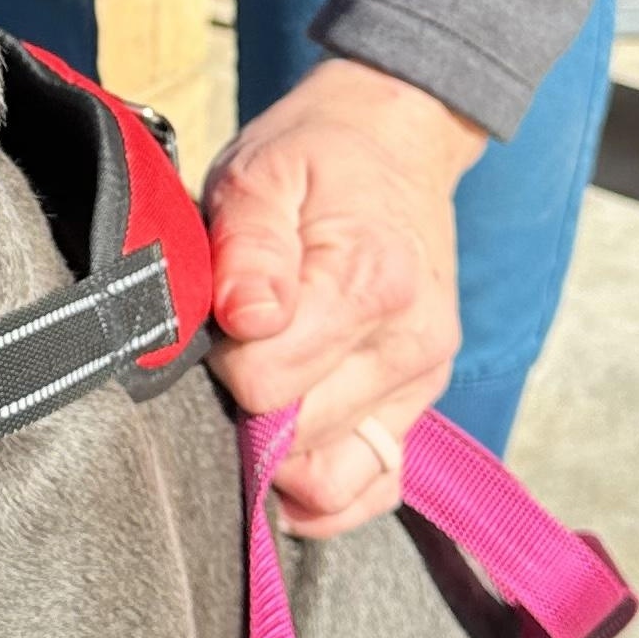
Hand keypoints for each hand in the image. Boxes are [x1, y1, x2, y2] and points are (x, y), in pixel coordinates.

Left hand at [205, 58, 487, 537]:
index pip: (266, 382)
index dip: (219, 357)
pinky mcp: (418, 404)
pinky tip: (287, 460)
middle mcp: (410, 345)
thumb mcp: (263, 171)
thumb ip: (248, 244)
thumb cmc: (315, 159)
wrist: (395, 146)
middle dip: (243, 404)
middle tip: (231, 348)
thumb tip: (245, 319)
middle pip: (294, 437)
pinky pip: (373, 488)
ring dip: (278, 454)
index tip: (217, 317)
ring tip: (256, 394)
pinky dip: (325, 492)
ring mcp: (421, 383)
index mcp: (369, 284)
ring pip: (330, 478)